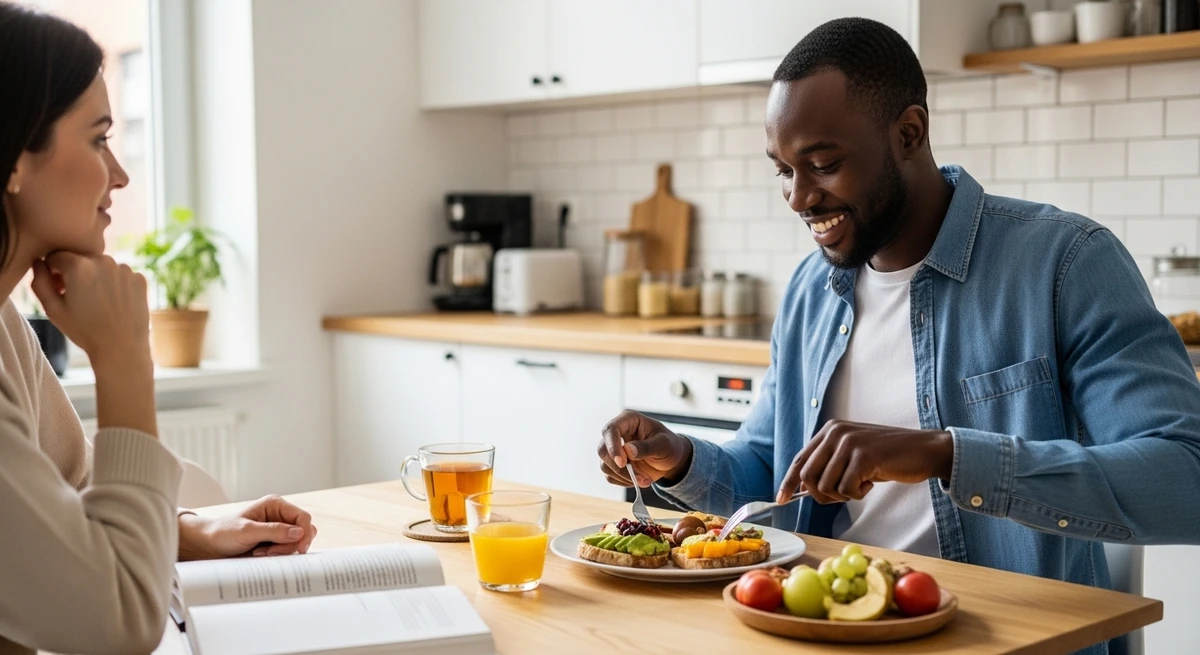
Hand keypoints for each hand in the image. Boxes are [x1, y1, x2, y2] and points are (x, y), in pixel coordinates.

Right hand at [30, 252, 149, 366]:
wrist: (122, 348)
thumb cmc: (84, 331)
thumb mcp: (53, 309)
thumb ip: (39, 282)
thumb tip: (38, 262)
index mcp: (79, 266)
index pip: (56, 256)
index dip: (53, 271)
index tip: (58, 288)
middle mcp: (104, 261)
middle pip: (80, 259)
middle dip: (74, 272)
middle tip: (77, 297)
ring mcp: (125, 269)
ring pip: (102, 266)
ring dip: (96, 277)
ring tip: (96, 302)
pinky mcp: (140, 278)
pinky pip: (120, 274)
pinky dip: (114, 284)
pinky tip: (113, 303)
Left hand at [178, 495, 317, 560]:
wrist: (209, 546)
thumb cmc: (223, 533)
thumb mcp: (247, 531)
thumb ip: (273, 531)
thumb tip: (299, 533)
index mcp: (275, 505)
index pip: (302, 517)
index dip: (304, 533)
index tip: (300, 549)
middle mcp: (279, 515)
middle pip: (303, 531)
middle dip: (291, 545)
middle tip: (271, 553)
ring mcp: (278, 529)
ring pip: (297, 542)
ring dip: (284, 551)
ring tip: (262, 554)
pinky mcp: (275, 542)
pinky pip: (288, 550)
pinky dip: (280, 556)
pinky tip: (262, 556)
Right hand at [598, 410, 692, 487]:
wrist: (671, 460)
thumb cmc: (670, 446)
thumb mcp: (664, 445)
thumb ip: (647, 447)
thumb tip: (628, 450)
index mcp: (629, 420)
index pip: (611, 429)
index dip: (612, 446)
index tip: (622, 462)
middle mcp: (618, 433)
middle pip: (603, 449)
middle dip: (618, 467)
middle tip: (636, 477)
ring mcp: (614, 449)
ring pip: (605, 465)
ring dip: (624, 477)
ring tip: (645, 480)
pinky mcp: (614, 464)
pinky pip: (610, 476)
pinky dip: (624, 482)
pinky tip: (640, 480)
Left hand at [777, 420, 953, 504]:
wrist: (923, 450)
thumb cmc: (888, 457)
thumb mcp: (853, 455)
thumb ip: (829, 465)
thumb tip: (802, 488)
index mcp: (830, 430)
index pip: (799, 460)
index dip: (788, 482)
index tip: (781, 500)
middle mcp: (835, 432)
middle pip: (807, 476)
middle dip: (821, 495)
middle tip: (842, 495)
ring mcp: (849, 443)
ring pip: (825, 486)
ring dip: (842, 495)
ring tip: (861, 485)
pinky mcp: (863, 457)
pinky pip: (846, 490)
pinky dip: (857, 494)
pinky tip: (871, 483)